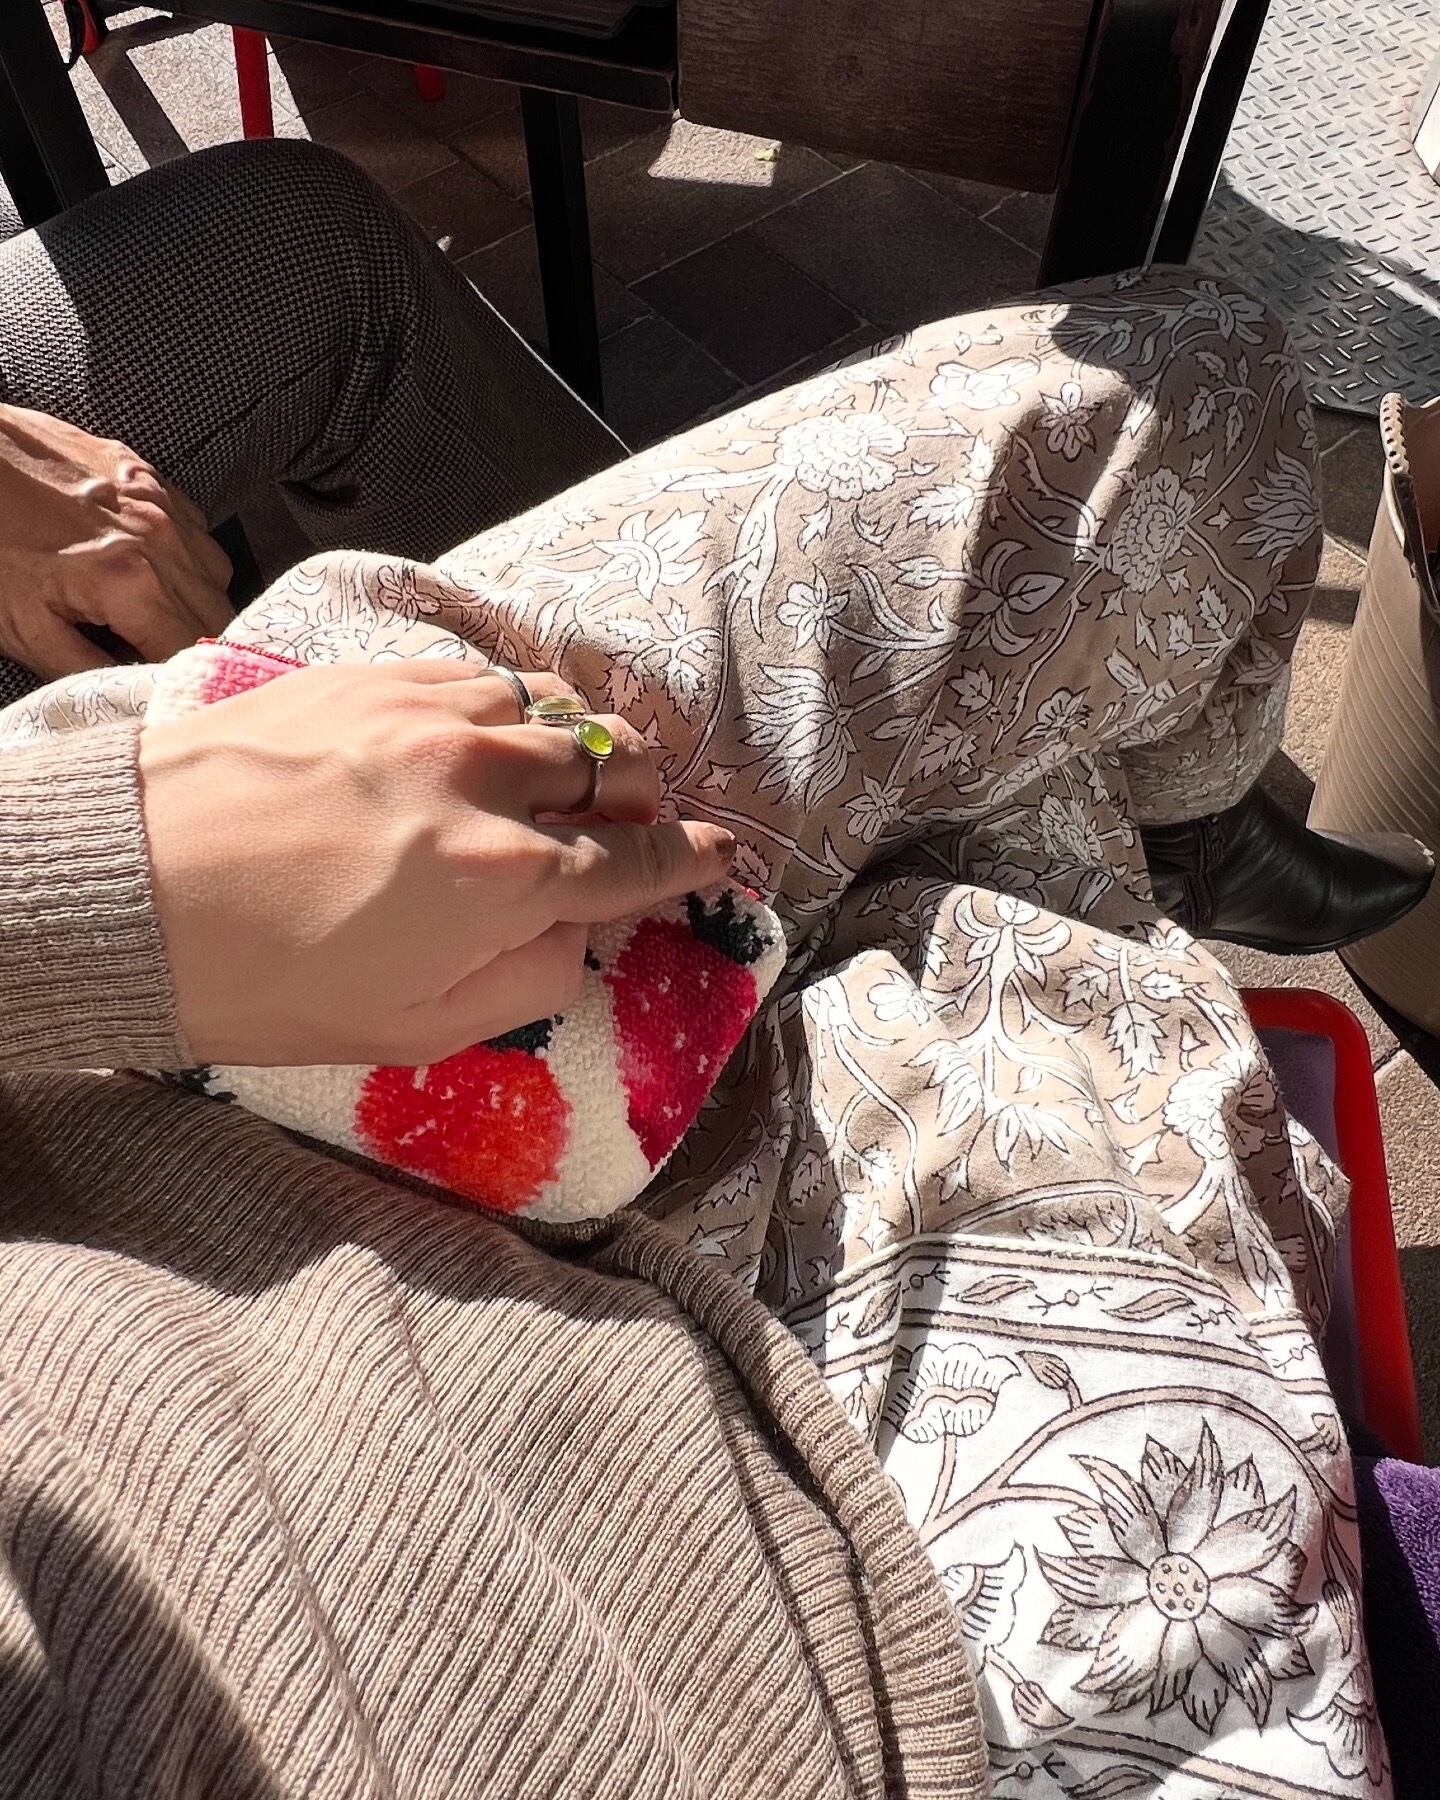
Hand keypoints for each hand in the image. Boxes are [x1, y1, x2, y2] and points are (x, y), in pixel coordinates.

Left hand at [0, 404, 232, 678]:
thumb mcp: (24, 630)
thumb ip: (90, 672)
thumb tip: (133, 692)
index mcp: (133, 584)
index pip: (194, 654)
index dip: (181, 680)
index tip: (164, 690)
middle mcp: (163, 541)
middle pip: (217, 617)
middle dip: (195, 646)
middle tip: (159, 660)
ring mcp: (161, 504)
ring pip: (218, 577)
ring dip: (198, 604)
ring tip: (156, 616)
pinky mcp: (150, 479)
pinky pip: (199, 532)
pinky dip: (187, 560)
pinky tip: (150, 569)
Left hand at [139, 660, 734, 1066]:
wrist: (125, 888)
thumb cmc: (262, 982)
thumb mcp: (411, 1030)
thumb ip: (527, 983)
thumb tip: (580, 936)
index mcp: (504, 883)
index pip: (636, 864)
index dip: (690, 862)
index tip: (719, 855)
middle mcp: (487, 783)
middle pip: (614, 773)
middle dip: (643, 805)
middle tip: (629, 830)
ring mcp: (430, 716)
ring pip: (557, 710)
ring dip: (584, 749)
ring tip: (570, 778)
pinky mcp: (373, 676)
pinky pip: (484, 675)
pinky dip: (513, 706)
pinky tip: (493, 733)